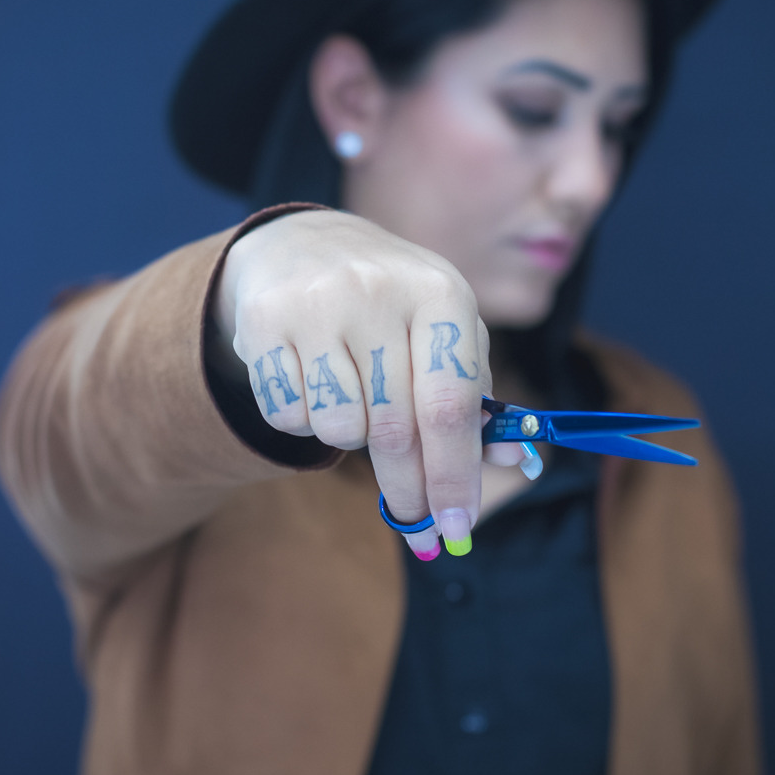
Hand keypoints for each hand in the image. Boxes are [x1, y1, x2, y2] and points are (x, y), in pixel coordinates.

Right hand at [213, 210, 523, 557]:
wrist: (302, 247)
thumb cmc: (391, 307)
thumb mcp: (442, 333)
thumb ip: (473, 398)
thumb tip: (510, 463)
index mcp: (439, 293)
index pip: (450, 405)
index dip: (456, 474)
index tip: (459, 527)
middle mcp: (378, 291)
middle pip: (394, 429)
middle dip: (410, 490)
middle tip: (416, 524)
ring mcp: (316, 304)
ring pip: (338, 427)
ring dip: (349, 438)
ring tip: (352, 401)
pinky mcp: (263, 321)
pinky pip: (288, 415)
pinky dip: (304, 420)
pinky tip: (311, 382)